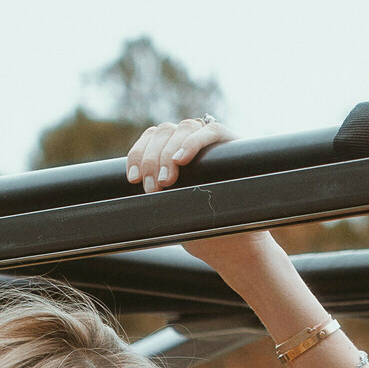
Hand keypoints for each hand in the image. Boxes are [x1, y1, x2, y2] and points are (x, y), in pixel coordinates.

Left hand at [125, 117, 272, 276]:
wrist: (240, 239)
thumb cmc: (205, 227)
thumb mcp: (175, 213)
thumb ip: (158, 202)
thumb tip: (129, 213)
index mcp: (173, 152)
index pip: (150, 139)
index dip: (137, 154)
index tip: (133, 178)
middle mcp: (189, 140)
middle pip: (162, 132)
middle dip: (152, 159)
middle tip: (151, 188)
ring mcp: (210, 138)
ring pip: (182, 128)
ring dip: (168, 153)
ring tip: (166, 180)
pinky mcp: (230, 142)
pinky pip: (210, 130)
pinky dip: (192, 142)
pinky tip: (180, 159)